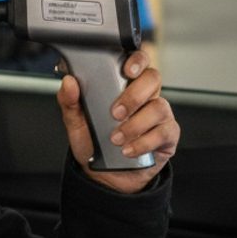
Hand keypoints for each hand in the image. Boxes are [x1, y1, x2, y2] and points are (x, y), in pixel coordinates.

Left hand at [57, 49, 178, 192]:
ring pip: (159, 107)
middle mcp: (146, 96)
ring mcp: (159, 115)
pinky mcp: (168, 135)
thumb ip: (70, 102)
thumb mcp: (77, 123)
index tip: (127, 70)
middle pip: (153, 79)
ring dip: (135, 124)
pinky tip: (128, 150)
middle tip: (115, 113)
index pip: (138, 61)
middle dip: (134, 95)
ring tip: (116, 139)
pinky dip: (144, 142)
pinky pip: (164, 132)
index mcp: (126, 85)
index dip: (137, 60)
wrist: (106, 177)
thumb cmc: (95, 143)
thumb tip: (69, 82)